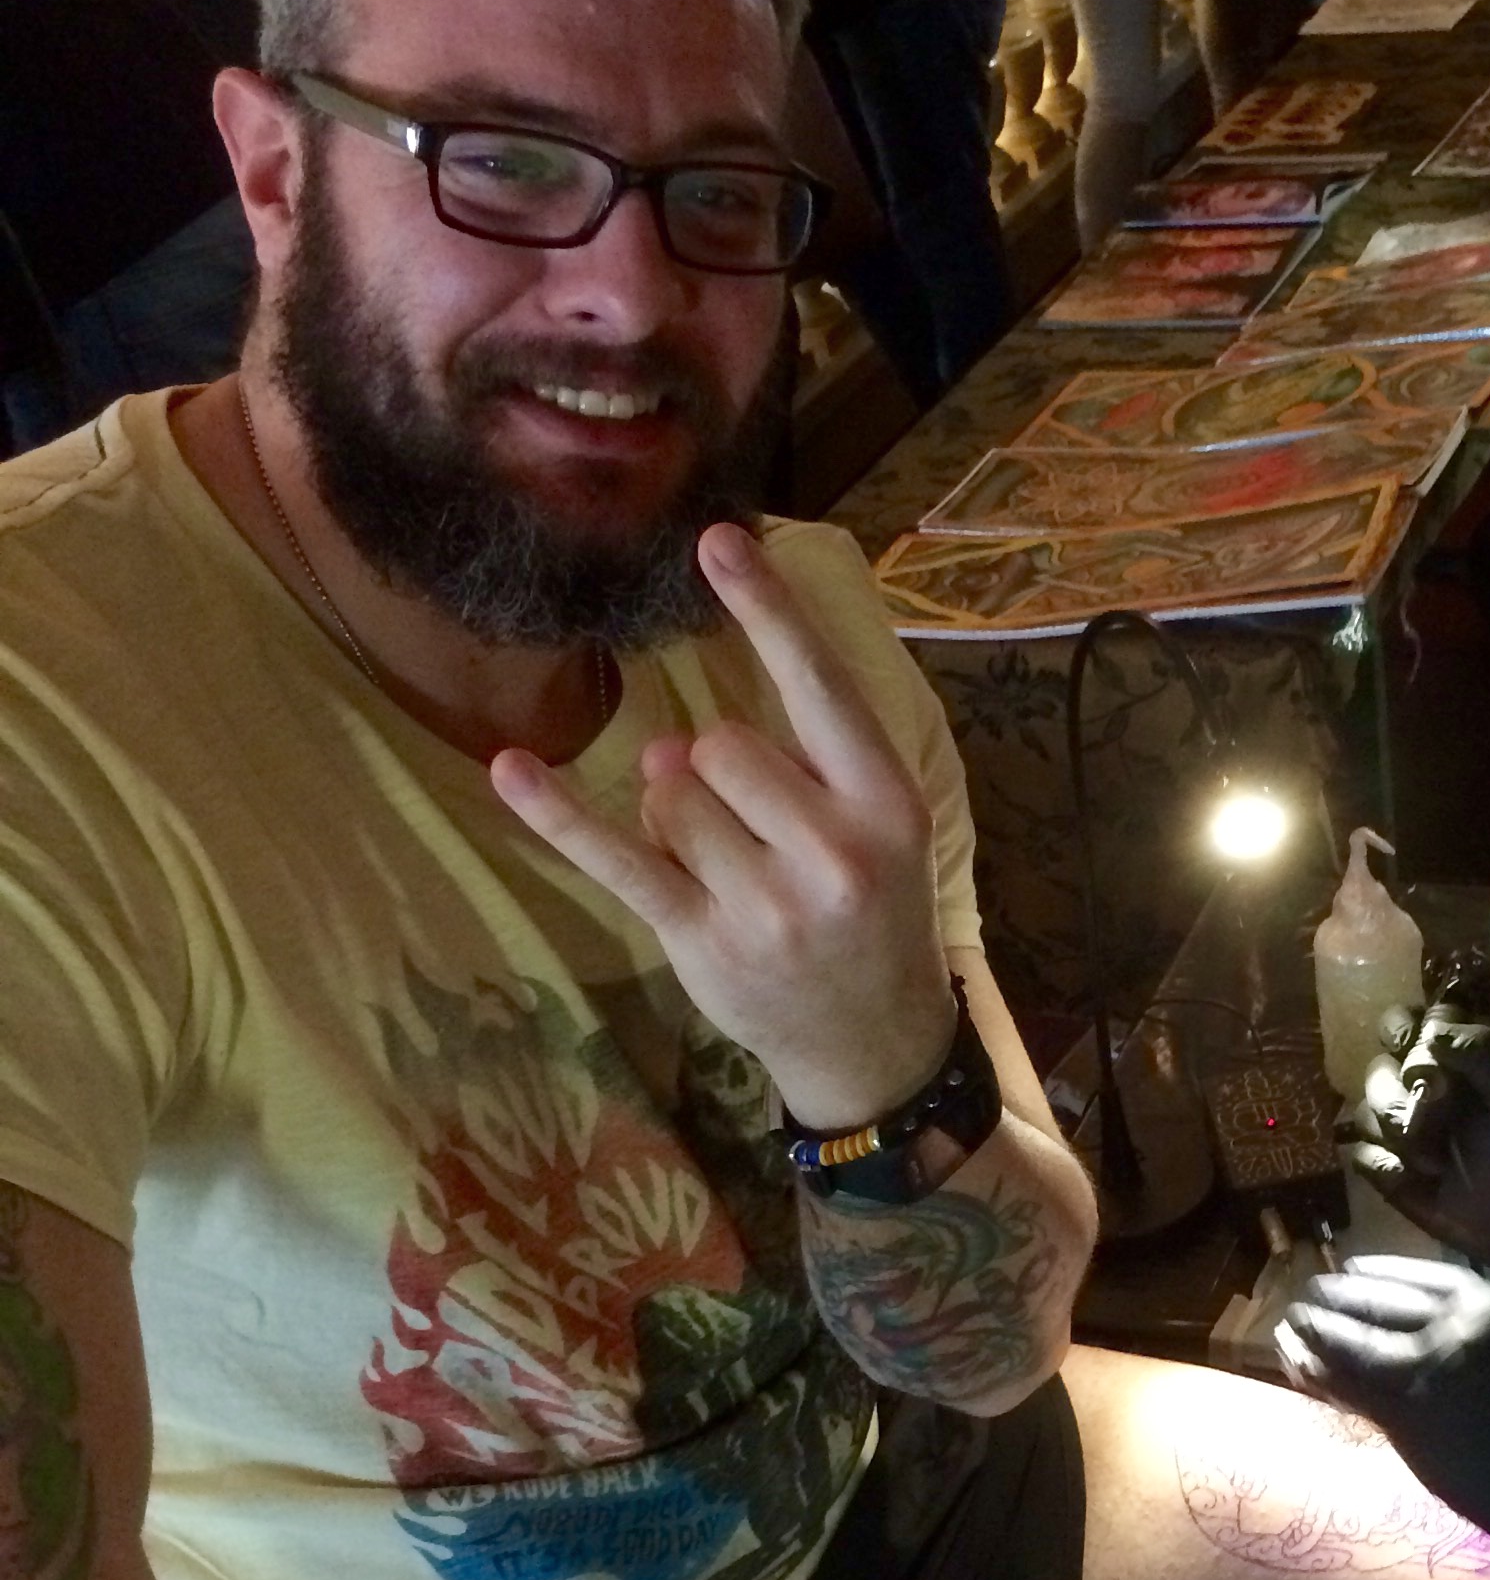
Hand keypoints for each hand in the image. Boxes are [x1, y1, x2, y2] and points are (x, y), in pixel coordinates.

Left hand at [490, 523, 953, 1128]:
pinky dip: (560, 816)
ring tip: (728, 866)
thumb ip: (806, 761)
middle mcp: (831, 851)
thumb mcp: (882, 825)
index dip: (768, 611)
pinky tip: (512, 771)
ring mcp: (763, 902)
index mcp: (886, 803)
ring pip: (670, 793)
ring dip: (677, 813)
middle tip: (758, 828)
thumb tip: (674, 740)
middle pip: (720, 745)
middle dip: (718, 769)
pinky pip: (617, 858)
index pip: (820, 687)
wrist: (873, 1041)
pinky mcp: (700, 938)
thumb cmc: (871, 909)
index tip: (717, 539)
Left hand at [1278, 1255, 1489, 1579]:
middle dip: (1332, 1298)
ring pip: (1351, 1336)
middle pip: (1375, 1299)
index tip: (1346, 1271)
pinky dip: (1317, 1371)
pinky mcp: (1405, 1409)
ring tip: (1287, 1329)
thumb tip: (1412, 1324)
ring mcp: (1428, 1364)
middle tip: (1303, 1300)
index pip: (1415, 1274)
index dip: (1372, 1273)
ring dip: (1313, 1331)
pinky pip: (1347, 1381)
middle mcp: (1458, 1322)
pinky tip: (1298, 1366)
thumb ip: (1469, 1333)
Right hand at [1350, 1021, 1489, 1302]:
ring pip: (1365, 1113)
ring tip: (1435, 1161)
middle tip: (1437, 1122)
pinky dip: (1388, 1168)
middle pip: (1376, 1071)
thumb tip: (1430, 1032)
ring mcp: (1395, 1129)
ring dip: (1399, 1138)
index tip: (1412, 1047)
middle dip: (1402, 1099)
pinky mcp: (1383, 1166)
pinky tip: (1418, 1180)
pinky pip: (1362, 1155)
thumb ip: (1480, 1051)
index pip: (1401, 1024)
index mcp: (1444, 1061)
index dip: (1399, 1030)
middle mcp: (1413, 1089)